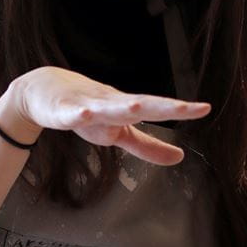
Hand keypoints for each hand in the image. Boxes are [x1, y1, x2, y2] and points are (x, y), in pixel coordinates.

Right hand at [0, 66, 210, 164]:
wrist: (41, 88)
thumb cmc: (85, 108)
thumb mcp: (118, 132)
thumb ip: (148, 146)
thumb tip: (181, 157)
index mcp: (125, 109)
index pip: (156, 109)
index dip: (179, 109)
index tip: (204, 108)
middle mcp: (109, 103)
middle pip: (138, 105)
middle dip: (161, 106)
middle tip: (185, 107)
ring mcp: (85, 105)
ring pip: (105, 107)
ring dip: (120, 107)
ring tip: (136, 107)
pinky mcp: (61, 111)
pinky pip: (69, 114)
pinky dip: (76, 114)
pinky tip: (83, 114)